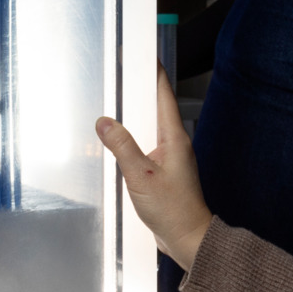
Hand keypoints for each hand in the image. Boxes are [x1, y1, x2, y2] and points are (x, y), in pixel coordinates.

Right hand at [95, 67, 212, 268]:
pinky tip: (120, 139)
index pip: (163, 94)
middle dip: (141, 85)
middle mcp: (175, 142)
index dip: (153, 71)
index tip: (142, 52)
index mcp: (174, 137)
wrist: (189, 238)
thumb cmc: (172, 210)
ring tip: (119, 96)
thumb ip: (121, 146)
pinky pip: (146, 143)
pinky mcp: (163, 170)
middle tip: (124, 68)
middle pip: (157, 105)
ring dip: (136, 110)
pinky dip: (133, 134)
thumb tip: (104, 122)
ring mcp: (170, 156)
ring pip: (151, 124)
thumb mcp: (141, 176)